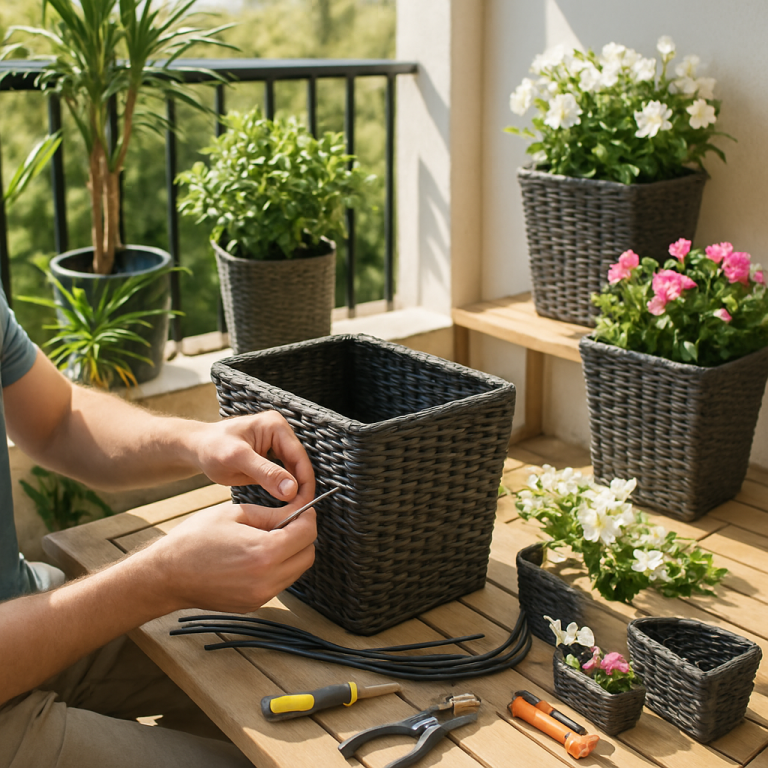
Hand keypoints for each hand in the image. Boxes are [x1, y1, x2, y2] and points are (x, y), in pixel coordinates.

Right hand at [149, 500, 316, 613]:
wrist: (166, 575)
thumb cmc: (195, 539)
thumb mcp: (235, 514)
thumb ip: (271, 515)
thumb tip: (296, 511)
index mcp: (264, 553)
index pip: (307, 534)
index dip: (308, 517)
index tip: (302, 509)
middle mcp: (267, 579)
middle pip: (307, 555)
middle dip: (304, 536)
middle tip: (289, 522)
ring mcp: (261, 596)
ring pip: (296, 571)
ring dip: (292, 553)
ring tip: (271, 538)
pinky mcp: (253, 604)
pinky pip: (279, 583)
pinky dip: (278, 568)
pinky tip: (258, 556)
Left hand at [189, 411, 314, 504]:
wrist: (196, 449)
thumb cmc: (211, 448)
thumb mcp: (237, 460)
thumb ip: (265, 473)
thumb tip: (291, 490)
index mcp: (275, 425)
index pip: (298, 456)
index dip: (304, 482)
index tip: (303, 505)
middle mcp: (280, 431)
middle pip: (299, 463)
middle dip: (300, 487)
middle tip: (299, 512)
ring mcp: (276, 443)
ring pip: (293, 470)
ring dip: (294, 489)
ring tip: (294, 509)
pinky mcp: (271, 455)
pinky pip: (284, 473)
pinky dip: (285, 487)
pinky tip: (285, 501)